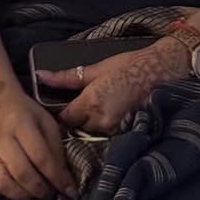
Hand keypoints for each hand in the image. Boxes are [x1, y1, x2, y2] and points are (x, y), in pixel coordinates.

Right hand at [0, 84, 75, 199]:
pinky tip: (8, 189)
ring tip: (32, 193)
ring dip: (21, 195)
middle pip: (21, 172)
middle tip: (49, 193)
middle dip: (40, 189)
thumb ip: (55, 148)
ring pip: (1, 182)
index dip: (57, 177)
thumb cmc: (24, 113)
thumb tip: (65, 180)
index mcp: (20, 123)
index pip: (40, 156)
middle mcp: (0, 137)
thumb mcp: (45, 120)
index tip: (69, 190)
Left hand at [37, 37, 190, 137]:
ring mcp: (114, 130)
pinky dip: (102, 126)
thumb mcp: (95, 68)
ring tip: (95, 106)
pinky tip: (107, 113)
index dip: (58, 113)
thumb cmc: (127, 65)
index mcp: (91, 103)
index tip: (56, 106)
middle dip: (74, 118)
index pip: (64, 118)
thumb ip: (65, 77)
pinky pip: (105, 133)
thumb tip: (40, 75)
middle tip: (77, 103)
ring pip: (91, 131)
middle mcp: (101, 121)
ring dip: (88, 123)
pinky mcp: (125, 133)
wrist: (159, 72)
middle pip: (76, 127)